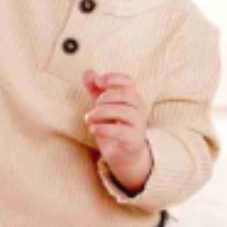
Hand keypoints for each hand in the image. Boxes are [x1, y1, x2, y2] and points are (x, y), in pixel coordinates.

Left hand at [82, 70, 152, 193]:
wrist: (124, 155)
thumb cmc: (114, 126)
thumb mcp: (103, 106)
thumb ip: (96, 90)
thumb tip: (87, 72)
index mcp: (132, 98)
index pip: (128, 81)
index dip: (113, 78)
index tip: (98, 82)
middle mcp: (139, 109)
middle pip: (125, 95)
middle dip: (104, 99)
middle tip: (92, 108)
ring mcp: (138, 125)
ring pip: (123, 111)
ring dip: (100, 113)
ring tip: (88, 119)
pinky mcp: (133, 141)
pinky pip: (120, 131)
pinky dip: (103, 128)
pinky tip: (92, 129)